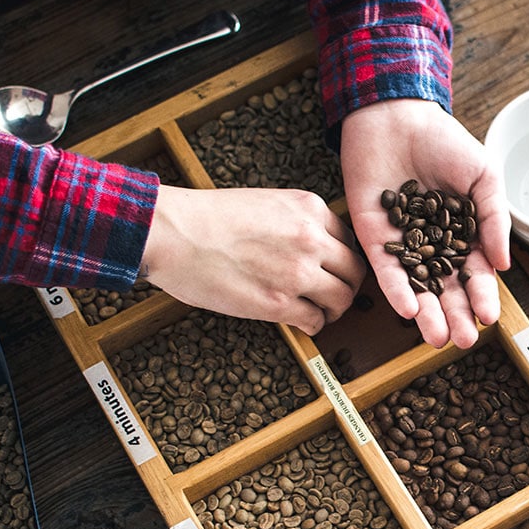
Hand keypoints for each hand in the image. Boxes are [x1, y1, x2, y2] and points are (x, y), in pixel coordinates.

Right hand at [140, 185, 365, 334]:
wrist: (173, 232)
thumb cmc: (207, 217)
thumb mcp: (265, 202)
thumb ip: (295, 222)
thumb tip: (313, 247)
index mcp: (309, 208)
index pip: (348, 239)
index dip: (342, 259)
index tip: (333, 270)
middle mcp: (311, 238)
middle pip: (355, 270)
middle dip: (347, 286)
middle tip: (334, 296)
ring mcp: (298, 272)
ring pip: (342, 299)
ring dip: (334, 310)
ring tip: (321, 313)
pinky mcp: (279, 303)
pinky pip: (315, 321)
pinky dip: (313, 326)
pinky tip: (301, 323)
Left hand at [340, 99, 511, 348]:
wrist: (396, 116)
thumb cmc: (444, 143)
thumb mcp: (483, 177)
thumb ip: (494, 219)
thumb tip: (503, 264)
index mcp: (462, 235)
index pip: (474, 274)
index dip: (482, 297)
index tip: (490, 318)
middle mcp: (432, 246)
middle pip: (445, 289)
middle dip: (456, 316)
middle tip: (465, 341)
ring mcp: (402, 245)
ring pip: (416, 287)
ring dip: (427, 315)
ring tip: (438, 339)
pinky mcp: (373, 238)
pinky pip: (385, 270)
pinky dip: (396, 290)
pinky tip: (407, 310)